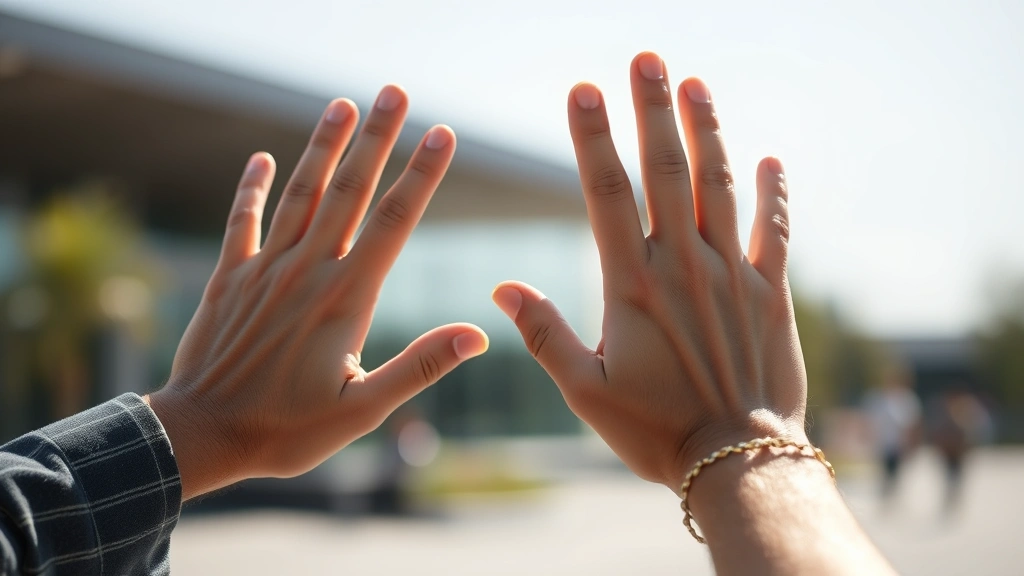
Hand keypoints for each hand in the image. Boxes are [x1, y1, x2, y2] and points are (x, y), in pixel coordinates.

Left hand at [147, 86, 487, 499]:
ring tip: (342, 104)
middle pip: (349, 191)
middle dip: (376, 138)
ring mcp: (265, 269)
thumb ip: (420, 366)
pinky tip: (261, 156)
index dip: (421, 175)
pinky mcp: (231, 278)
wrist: (202, 435)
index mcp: (346, 298)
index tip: (442, 134)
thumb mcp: (365, 410)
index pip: (393, 222)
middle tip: (395, 92)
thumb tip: (477, 334)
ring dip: (323, 146)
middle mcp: (308, 271)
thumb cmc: (288, 430)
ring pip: (300, 193)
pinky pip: (243, 220)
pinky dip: (252, 186)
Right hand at [492, 52, 806, 491]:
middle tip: (645, 59)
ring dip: (707, 130)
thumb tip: (504, 286)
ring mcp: (732, 276)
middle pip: (665, 171)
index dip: (592, 139)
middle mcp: (683, 267)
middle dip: (652, 110)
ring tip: (695, 84)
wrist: (737, 461)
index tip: (581, 90)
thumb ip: (543, 334)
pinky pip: (774, 231)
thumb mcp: (584, 391)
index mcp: (632, 286)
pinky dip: (773, 193)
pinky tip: (770, 158)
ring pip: (719, 187)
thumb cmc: (654, 430)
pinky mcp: (771, 294)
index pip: (606, 194)